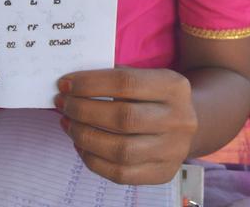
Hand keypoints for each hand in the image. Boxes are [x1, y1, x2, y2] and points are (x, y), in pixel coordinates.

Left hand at [56, 68, 196, 184]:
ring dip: (84, 136)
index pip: (125, 82)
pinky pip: (120, 174)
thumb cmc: (151, 94)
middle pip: (123, 118)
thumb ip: (112, 76)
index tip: (64, 84)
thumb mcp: (144, 75)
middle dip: (83, 111)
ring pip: (120, 150)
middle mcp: (179, 119)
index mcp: (173, 86)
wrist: (187, 120)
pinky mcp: (163, 173)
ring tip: (67, 123)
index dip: (89, 84)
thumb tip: (70, 84)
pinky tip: (80, 144)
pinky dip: (93, 160)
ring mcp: (173, 150)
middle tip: (62, 103)